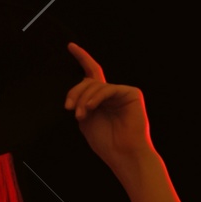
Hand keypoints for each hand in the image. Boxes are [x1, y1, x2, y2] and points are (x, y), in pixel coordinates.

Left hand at [63, 42, 153, 168]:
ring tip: (80, 115)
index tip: (70, 47)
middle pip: (89, 80)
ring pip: (96, 85)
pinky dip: (96, 97)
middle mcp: (112, 93)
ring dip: (83, 99)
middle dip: (75, 92)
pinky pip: (108, 89)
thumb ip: (81, 103)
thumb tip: (75, 94)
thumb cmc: (106, 143)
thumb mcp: (86, 121)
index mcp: (101, 99)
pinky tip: (89, 108)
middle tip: (69, 108)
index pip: (91, 75)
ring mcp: (122, 92)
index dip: (82, 58)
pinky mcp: (131, 93)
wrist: (123, 155)